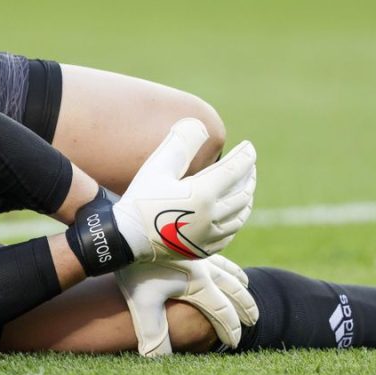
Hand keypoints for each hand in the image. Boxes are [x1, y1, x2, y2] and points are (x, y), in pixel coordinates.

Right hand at [113, 118, 255, 262]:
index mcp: (203, 194)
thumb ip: (180, 143)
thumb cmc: (140, 199)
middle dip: (249, 177)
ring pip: (240, 217)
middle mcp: (211, 217)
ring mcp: (208, 236)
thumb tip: (200, 124)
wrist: (126, 238)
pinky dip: (235, 221)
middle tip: (249, 166)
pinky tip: (232, 216)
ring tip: (245, 189)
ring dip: (246, 200)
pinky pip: (228, 235)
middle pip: (243, 194)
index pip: (235, 170)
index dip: (246, 156)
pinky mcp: (202, 250)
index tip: (249, 146)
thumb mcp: (158, 166)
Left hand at [115, 255, 259, 356]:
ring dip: (239, 282)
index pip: (223, 312)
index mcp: (199, 285)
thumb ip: (153, 334)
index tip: (235, 343)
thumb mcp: (143, 303)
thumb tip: (155, 361)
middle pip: (234, 290)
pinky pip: (216, 254)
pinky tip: (221, 263)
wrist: (130, 230)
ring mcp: (199, 254)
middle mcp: (205, 269)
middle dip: (245, 307)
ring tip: (247, 288)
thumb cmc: (137, 268)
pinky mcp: (190, 242)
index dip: (231, 329)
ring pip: (228, 269)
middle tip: (253, 320)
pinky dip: (226, 263)